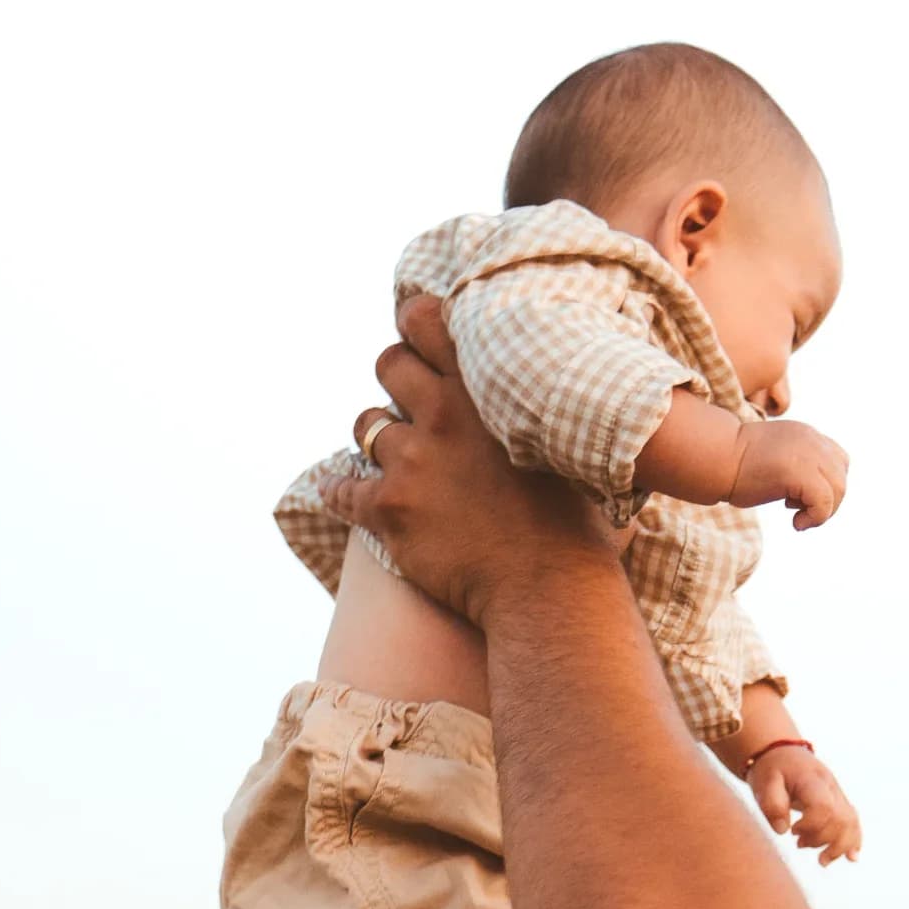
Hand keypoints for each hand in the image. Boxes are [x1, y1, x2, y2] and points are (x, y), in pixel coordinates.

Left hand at [342, 297, 614, 625]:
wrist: (549, 588)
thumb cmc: (570, 524)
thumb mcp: (560, 444)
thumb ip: (532, 409)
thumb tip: (535, 391)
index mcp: (484, 390)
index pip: (425, 320)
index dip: (413, 323)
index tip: (414, 334)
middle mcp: (443, 415)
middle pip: (389, 364)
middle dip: (395, 379)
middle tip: (408, 402)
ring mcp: (412, 461)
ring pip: (365, 424)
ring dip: (376, 438)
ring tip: (395, 458)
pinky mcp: (389, 509)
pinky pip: (342, 489)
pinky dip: (339, 492)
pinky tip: (338, 493)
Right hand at [729, 417, 849, 529]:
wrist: (715, 457)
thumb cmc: (734, 464)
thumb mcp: (775, 458)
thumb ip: (797, 465)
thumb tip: (807, 492)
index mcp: (806, 435)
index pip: (838, 461)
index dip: (826, 485)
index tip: (799, 496)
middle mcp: (813, 441)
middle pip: (841, 477)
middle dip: (827, 502)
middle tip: (799, 511)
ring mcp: (809, 454)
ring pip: (838, 490)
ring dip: (823, 512)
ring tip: (797, 517)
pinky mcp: (801, 472)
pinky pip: (824, 502)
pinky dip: (815, 518)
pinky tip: (796, 523)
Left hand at [749, 743, 862, 864]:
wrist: (782, 753)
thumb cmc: (772, 769)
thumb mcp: (764, 782)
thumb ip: (772, 805)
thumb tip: (783, 831)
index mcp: (812, 780)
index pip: (824, 807)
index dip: (811, 826)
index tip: (793, 831)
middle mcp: (831, 787)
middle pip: (841, 819)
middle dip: (823, 840)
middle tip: (799, 844)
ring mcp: (838, 794)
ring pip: (851, 823)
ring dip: (840, 846)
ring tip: (822, 861)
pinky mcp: (839, 803)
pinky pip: (853, 822)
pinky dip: (853, 841)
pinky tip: (851, 857)